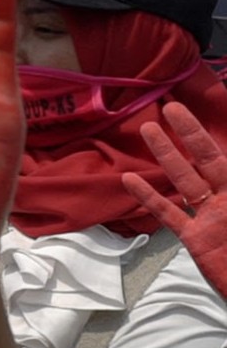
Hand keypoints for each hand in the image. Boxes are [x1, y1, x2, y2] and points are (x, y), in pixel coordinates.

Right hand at [122, 101, 226, 298]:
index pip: (226, 156)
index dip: (211, 135)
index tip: (194, 112)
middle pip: (206, 160)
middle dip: (189, 135)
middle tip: (170, 109)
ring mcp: (210, 217)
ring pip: (184, 181)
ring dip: (166, 156)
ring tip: (148, 131)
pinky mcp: (195, 239)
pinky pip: (170, 214)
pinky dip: (150, 197)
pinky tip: (131, 180)